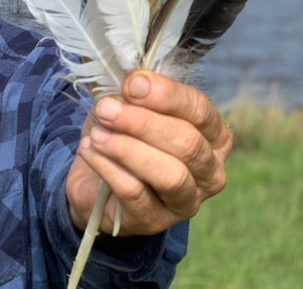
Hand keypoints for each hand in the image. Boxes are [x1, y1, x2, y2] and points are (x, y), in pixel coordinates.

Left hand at [65, 71, 232, 236]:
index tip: (132, 83)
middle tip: (106, 109)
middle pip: (187, 143)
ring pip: (170, 174)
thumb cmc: (122, 136)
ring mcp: (185, 202)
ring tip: (97, 134)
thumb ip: (136, 94)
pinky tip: (90, 150)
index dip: (167, 95)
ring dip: (128, 149)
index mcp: (213, 137)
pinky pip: (135, 192)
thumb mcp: (128, 107)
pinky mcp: (153, 220)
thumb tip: (134, 82)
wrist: (93, 181)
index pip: (201, 111)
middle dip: (142, 122)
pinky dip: (108, 167)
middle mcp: (210, 172)